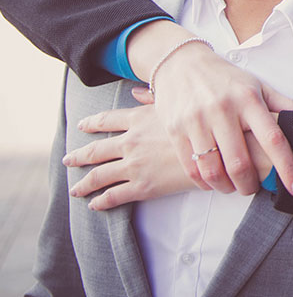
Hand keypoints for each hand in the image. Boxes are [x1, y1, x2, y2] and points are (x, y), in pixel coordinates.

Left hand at [65, 97, 199, 209]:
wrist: (219, 147)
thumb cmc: (203, 124)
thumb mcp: (177, 104)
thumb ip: (153, 99)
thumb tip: (136, 92)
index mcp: (139, 120)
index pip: (107, 120)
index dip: (92, 123)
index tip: (82, 126)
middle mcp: (131, 141)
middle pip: (96, 150)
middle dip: (80, 156)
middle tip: (69, 159)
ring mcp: (134, 164)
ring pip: (99, 175)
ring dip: (84, 183)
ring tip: (76, 189)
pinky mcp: (143, 185)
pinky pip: (114, 195)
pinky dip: (101, 201)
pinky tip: (95, 204)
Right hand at [126, 22, 292, 197]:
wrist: (181, 63)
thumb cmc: (227, 79)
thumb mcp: (259, 87)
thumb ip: (287, 107)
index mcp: (249, 100)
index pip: (274, 140)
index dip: (288, 168)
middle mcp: (223, 110)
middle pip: (240, 163)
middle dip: (250, 185)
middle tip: (254, 188)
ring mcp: (197, 120)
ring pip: (213, 170)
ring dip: (226, 187)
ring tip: (233, 187)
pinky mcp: (175, 130)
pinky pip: (191, 168)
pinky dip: (204, 182)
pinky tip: (212, 181)